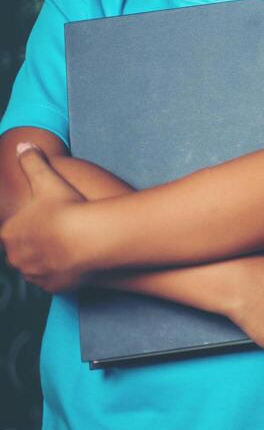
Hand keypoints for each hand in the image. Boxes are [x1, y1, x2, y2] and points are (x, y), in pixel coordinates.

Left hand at [0, 143, 90, 291]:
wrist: (88, 239)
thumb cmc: (66, 208)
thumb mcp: (48, 180)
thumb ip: (33, 162)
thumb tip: (23, 143)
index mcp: (9, 232)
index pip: (13, 230)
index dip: (31, 224)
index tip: (48, 219)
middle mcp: (15, 256)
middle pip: (23, 250)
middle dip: (37, 243)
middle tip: (59, 232)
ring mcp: (33, 273)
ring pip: (35, 266)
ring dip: (47, 258)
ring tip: (68, 246)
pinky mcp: (50, 286)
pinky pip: (51, 280)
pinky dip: (60, 272)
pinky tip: (74, 261)